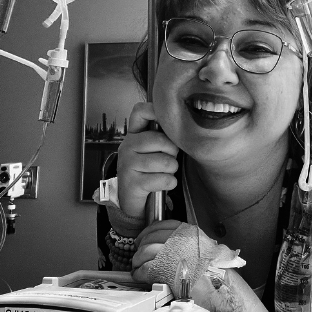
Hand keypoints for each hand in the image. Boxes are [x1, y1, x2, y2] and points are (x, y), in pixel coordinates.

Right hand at [112, 102, 178, 233]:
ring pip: (165, 162)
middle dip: (173, 153)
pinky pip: (163, 179)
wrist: (133, 200)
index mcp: (133, 135)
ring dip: (171, 171)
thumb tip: (184, 124)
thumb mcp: (153, 151)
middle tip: (168, 160)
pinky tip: (163, 184)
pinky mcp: (131, 183)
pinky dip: (169, 183)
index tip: (167, 126)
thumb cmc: (149, 172)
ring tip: (165, 173)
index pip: (141, 111)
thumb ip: (162, 136)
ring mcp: (127, 164)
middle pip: (161, 140)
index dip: (156, 112)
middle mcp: (126, 146)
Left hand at [131, 221, 258, 311]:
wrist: (218, 287)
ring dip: (137, 260)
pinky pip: (145, 268)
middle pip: (150, 239)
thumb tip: (165, 242)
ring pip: (144, 252)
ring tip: (136, 266)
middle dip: (140, 248)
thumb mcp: (201, 247)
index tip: (142, 238)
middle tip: (137, 255)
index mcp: (187, 232)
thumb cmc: (212, 271)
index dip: (147, 232)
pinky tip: (139, 275)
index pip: (160, 225)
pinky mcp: (165, 270)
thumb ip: (184, 242)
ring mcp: (171, 254)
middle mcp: (178, 240)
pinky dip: (139, 272)